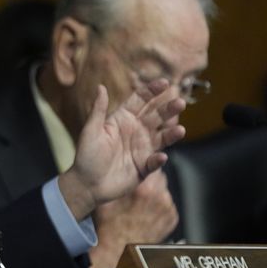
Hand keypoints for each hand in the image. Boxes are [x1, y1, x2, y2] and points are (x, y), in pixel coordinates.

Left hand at [59, 79, 185, 219]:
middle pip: (156, 117)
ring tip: (180, 129)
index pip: (140, 101)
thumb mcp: (91, 131)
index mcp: (123, 119)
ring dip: (171, 133)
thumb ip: (98, 110)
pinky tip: (161, 156)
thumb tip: (101, 87)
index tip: (164, 83)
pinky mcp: (144, 167)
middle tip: (180, 102)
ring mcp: (142, 149)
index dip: (152, 91)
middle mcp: (136, 131)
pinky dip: (158, 159)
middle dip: (168, 109)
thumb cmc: (86, 155)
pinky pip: (154, 161)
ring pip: (161, 138)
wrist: (87, 184)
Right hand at [82, 170, 178, 267]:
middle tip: (136, 190)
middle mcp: (161, 198)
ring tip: (140, 204)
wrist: (121, 253)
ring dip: (154, 194)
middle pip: (159, 177)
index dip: (141, 165)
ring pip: (164, 191)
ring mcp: (169, 209)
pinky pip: (167, 205)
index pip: (150, 164)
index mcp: (144, 189)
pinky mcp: (173, 219)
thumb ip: (114, 181)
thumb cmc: (111, 227)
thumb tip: (116, 168)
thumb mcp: (106, 199)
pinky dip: (159, 206)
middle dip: (148, 180)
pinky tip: (146, 213)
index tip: (136, 169)